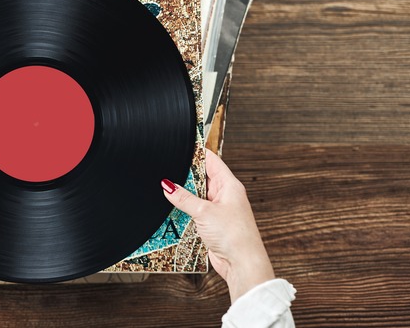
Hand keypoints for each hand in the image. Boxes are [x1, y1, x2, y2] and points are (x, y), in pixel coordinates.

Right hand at [162, 149, 274, 301]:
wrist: (241, 263)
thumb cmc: (234, 236)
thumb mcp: (204, 212)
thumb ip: (184, 198)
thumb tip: (167, 185)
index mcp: (229, 185)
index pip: (211, 161)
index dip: (197, 153)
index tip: (182, 146)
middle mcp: (225, 195)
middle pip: (202, 177)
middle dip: (186, 175)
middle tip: (168, 170)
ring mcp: (219, 209)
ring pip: (197, 195)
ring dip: (184, 195)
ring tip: (168, 190)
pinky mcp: (212, 223)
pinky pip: (195, 210)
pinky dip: (185, 209)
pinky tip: (174, 208)